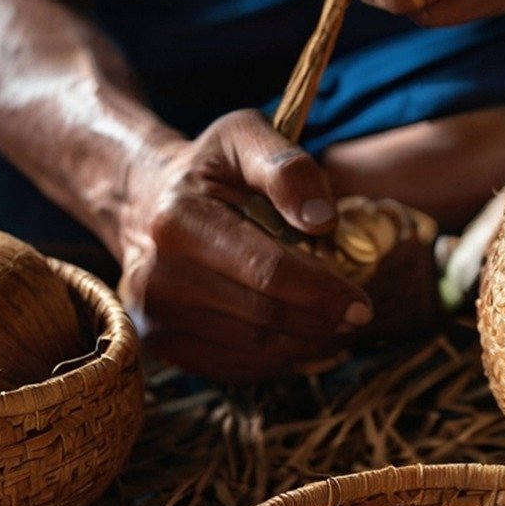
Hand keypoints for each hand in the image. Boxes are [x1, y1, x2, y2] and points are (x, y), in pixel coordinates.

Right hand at [115, 110, 373, 381]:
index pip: (267, 271)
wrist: (142, 201)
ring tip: (339, 334)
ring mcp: (154, 315)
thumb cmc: (207, 169)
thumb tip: (323, 220)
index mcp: (179, 221)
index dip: (322, 292)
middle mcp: (157, 275)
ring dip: (306, 349)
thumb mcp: (245, 137)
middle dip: (321, 324)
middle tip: (358, 319)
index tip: (362, 303)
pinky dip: (276, 365)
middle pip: (262, 317)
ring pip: (251, 350)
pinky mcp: (160, 343)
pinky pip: (231, 368)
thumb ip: (288, 168)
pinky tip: (306, 350)